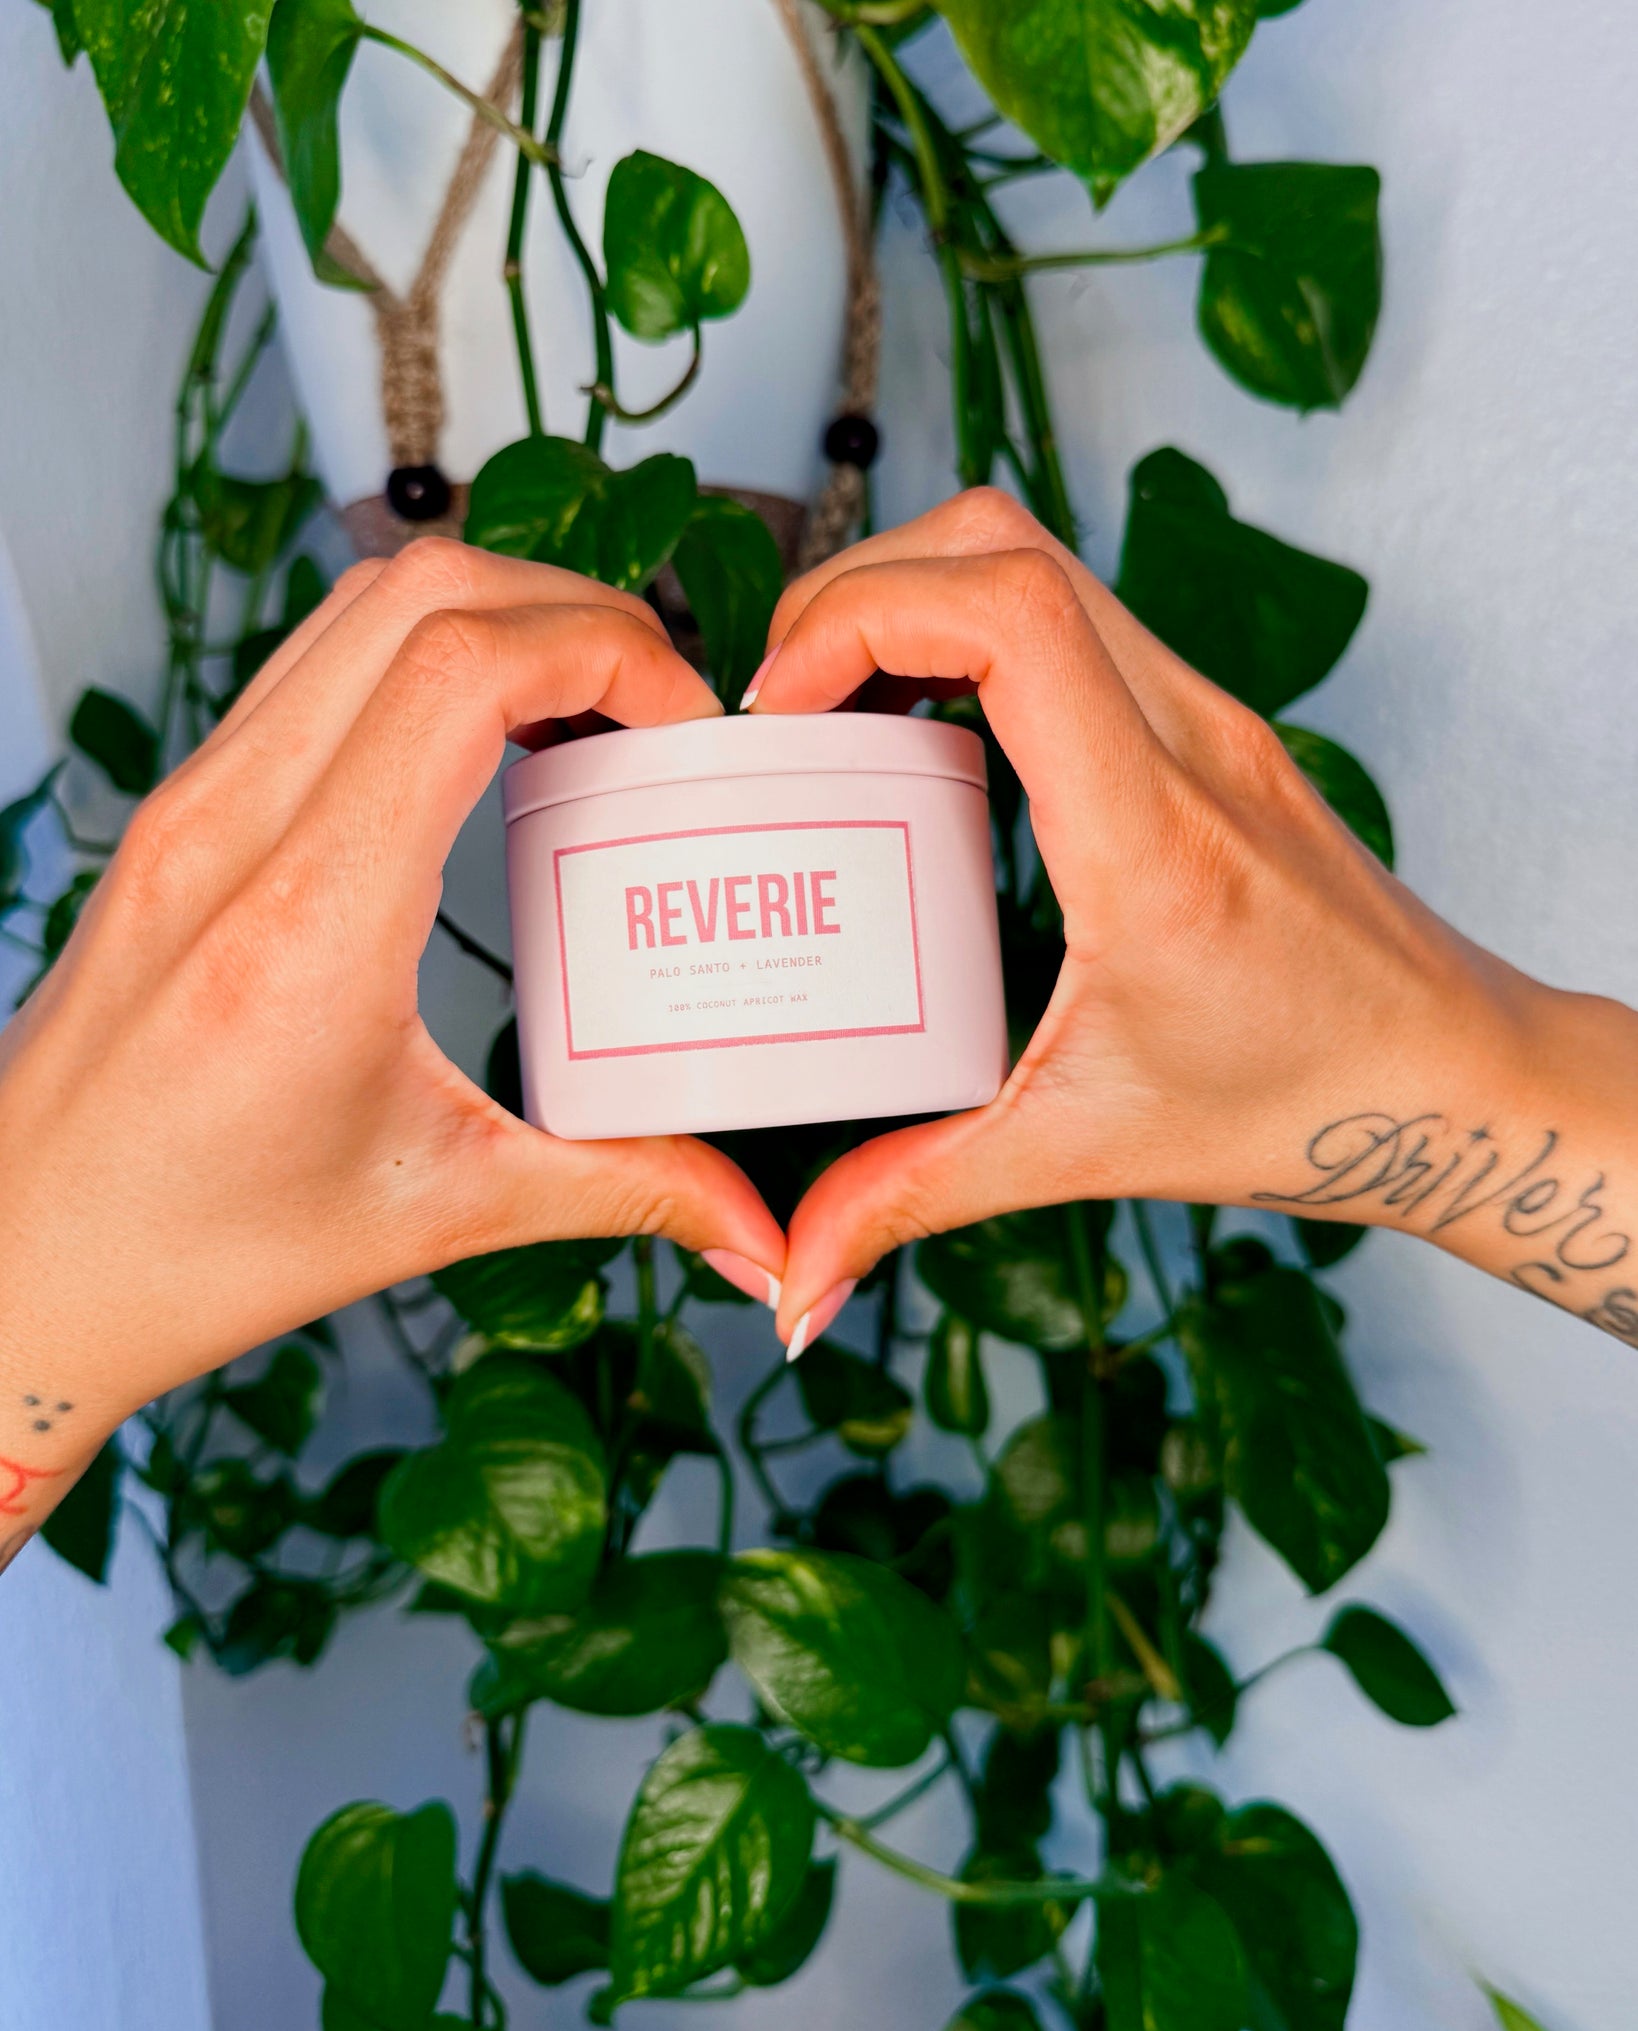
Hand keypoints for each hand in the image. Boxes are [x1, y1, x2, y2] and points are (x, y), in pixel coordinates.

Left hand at [0, 540, 786, 1514]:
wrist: (22, 1263)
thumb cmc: (194, 1251)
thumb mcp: (440, 1211)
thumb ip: (626, 1191)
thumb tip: (763, 1234)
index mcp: (307, 924)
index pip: (462, 669)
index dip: (607, 652)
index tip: (686, 728)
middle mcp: (233, 830)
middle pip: (420, 592)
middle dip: (575, 611)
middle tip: (660, 705)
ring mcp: (191, 805)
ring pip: (358, 606)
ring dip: (495, 617)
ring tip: (589, 710)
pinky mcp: (178, 812)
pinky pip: (314, 665)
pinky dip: (423, 657)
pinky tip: (487, 745)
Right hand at [749, 491, 1637, 1350]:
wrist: (1450, 1081)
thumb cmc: (1298, 1106)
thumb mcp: (1077, 1149)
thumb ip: (913, 1198)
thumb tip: (793, 1275)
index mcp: (1152, 837)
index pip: (1010, 617)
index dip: (862, 617)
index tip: (776, 709)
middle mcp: (1190, 741)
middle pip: (1006, 544)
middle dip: (857, 588)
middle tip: (778, 699)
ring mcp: (1210, 716)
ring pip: (1042, 558)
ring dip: (916, 596)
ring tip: (830, 701)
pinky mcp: (1210, 724)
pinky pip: (1076, 618)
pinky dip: (973, 632)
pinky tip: (922, 728)